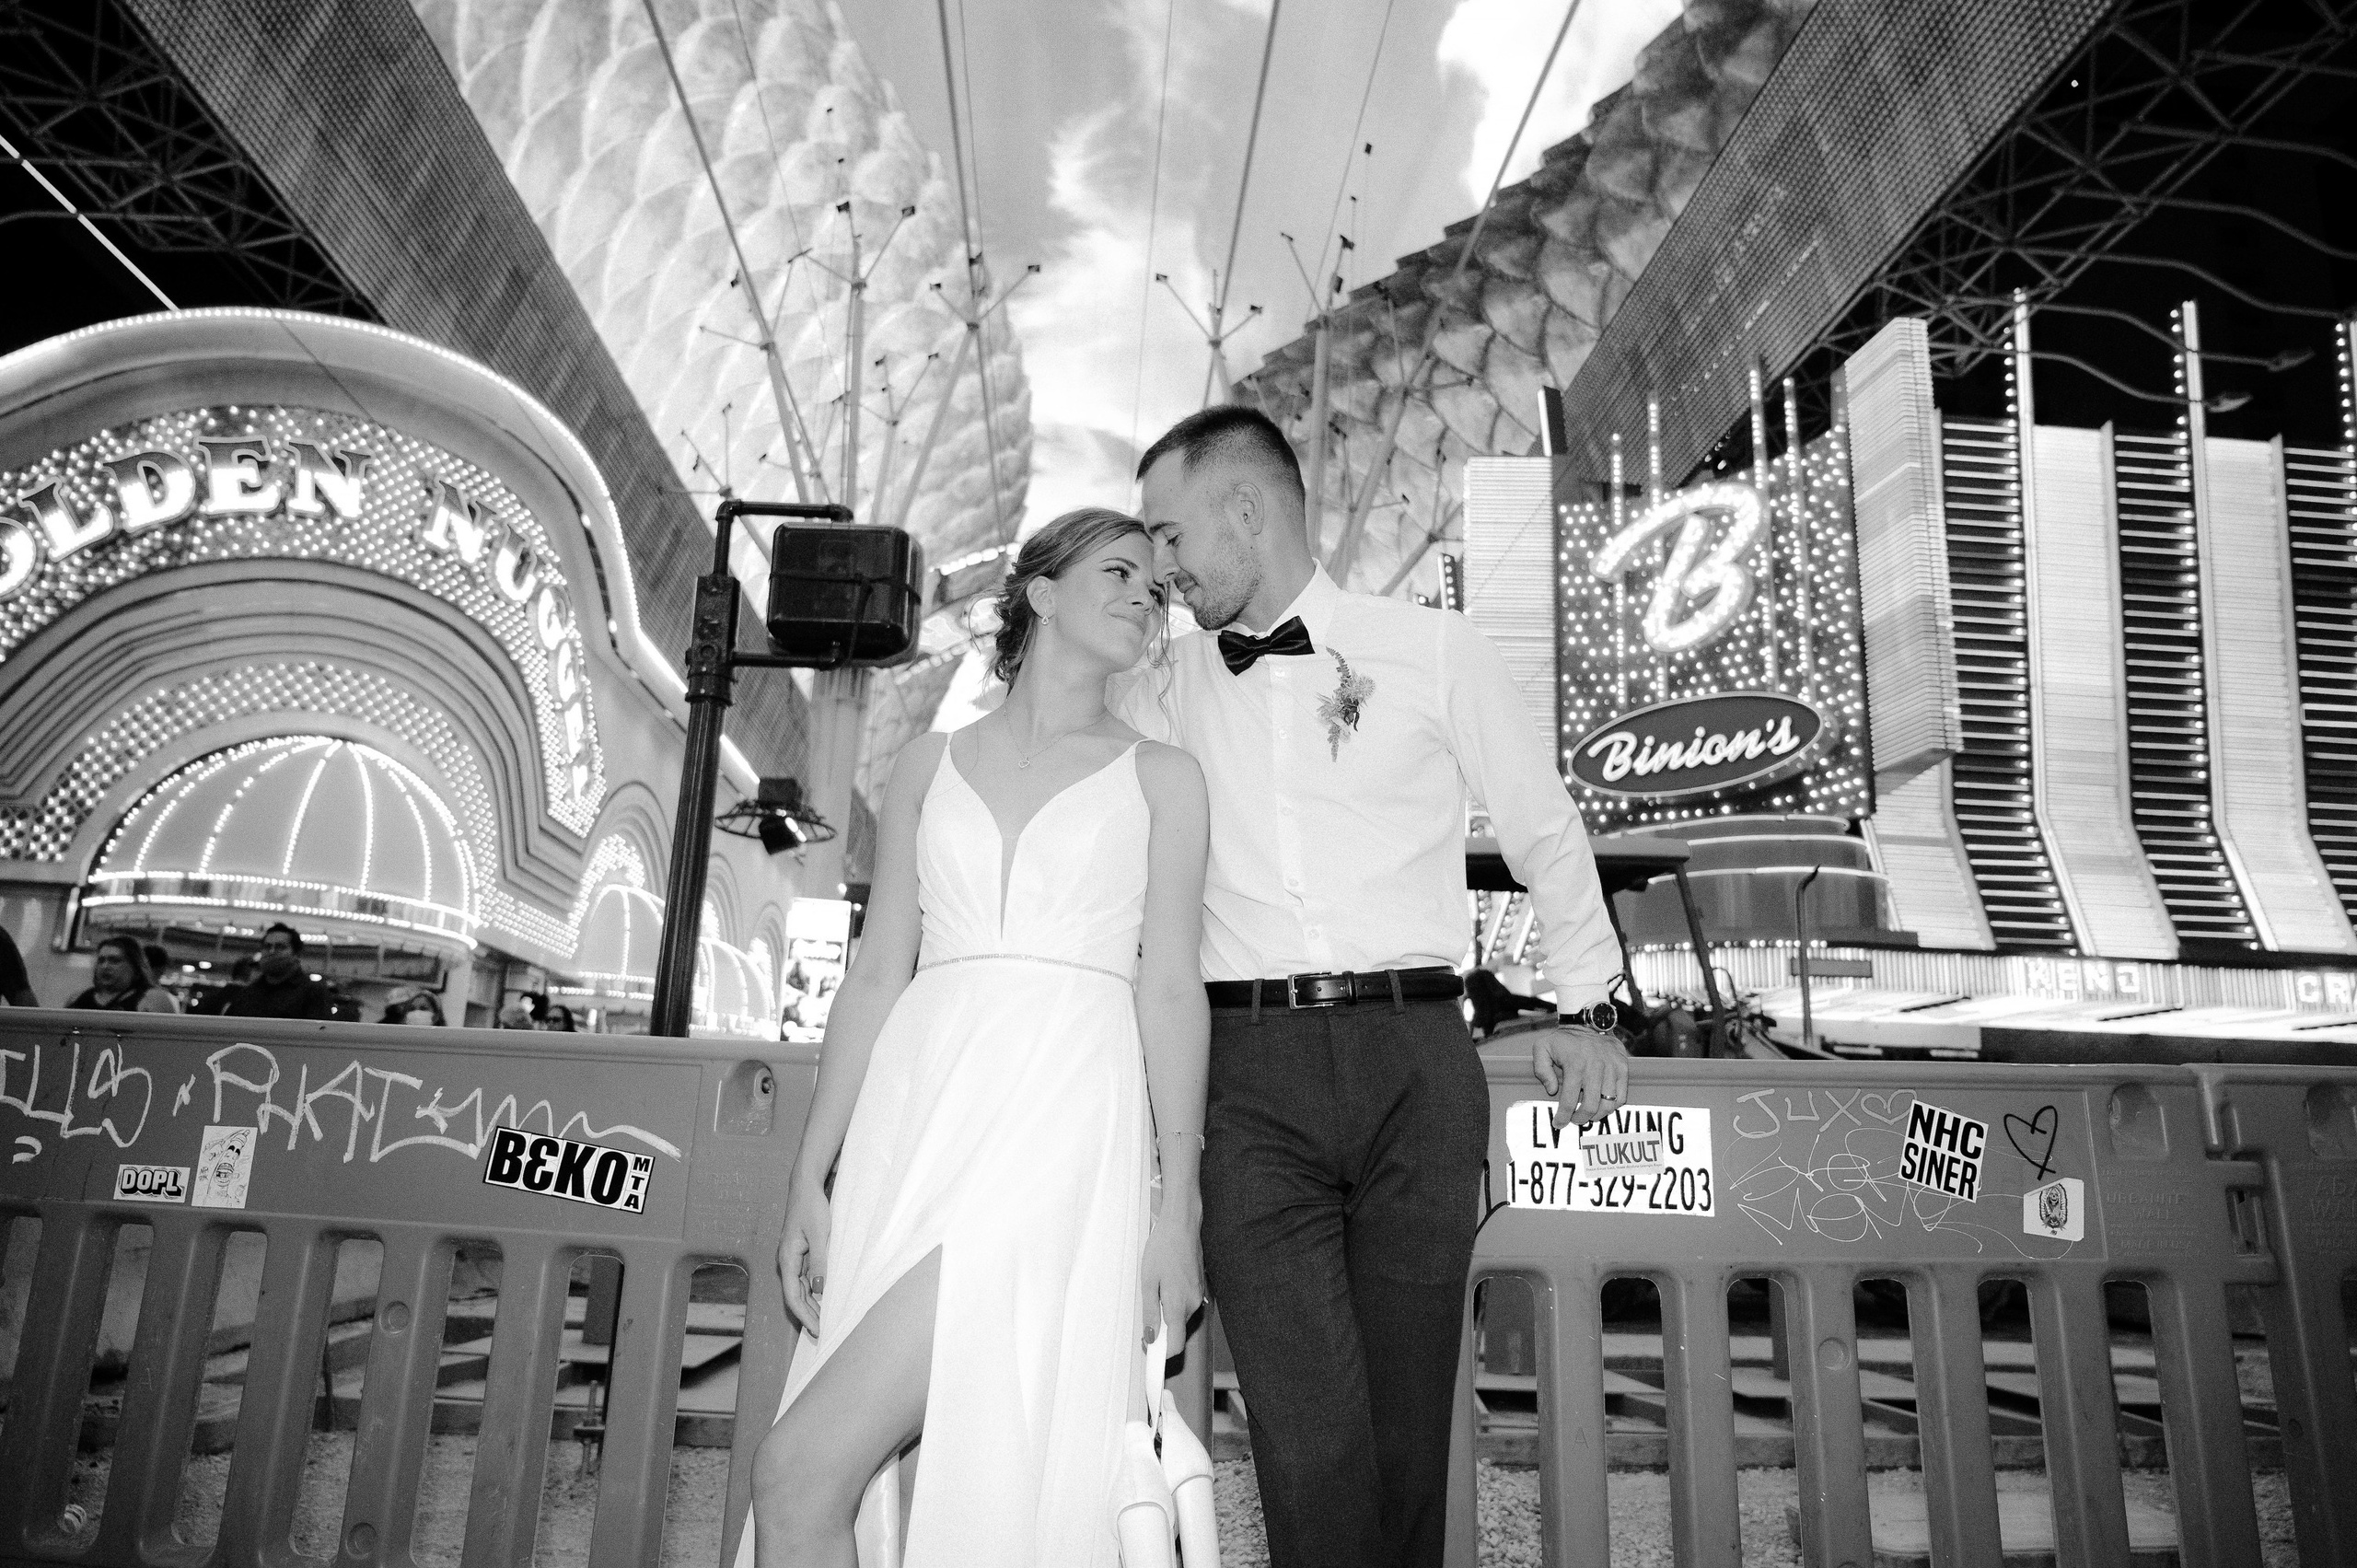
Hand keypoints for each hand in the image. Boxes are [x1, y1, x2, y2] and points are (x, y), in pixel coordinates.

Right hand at [777, 1180, 829, 1334]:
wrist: (806, 1187)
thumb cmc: (812, 1207)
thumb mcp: (820, 1235)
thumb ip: (820, 1262)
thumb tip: (819, 1290)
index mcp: (787, 1258)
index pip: (792, 1295)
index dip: (804, 1315)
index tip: (816, 1329)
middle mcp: (787, 1261)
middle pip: (795, 1296)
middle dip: (808, 1315)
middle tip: (823, 1333)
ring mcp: (793, 1258)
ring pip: (800, 1289)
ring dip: (811, 1306)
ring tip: (825, 1321)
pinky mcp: (801, 1254)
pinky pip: (806, 1279)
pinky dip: (814, 1292)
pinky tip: (825, 1300)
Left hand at [1138, 1201, 1204, 1347]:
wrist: (1182, 1225)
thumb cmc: (1162, 1249)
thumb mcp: (1148, 1281)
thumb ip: (1150, 1312)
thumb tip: (1150, 1338)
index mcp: (1178, 1305)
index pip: (1174, 1345)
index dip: (1162, 1356)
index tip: (1149, 1359)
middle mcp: (1192, 1304)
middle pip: (1176, 1333)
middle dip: (1160, 1334)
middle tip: (1143, 1324)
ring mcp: (1198, 1297)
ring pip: (1180, 1320)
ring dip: (1166, 1318)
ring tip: (1153, 1295)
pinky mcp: (1199, 1289)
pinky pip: (1184, 1307)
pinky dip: (1172, 1307)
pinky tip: (1164, 1288)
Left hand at [1533, 1022, 1628, 1128]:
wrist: (1589, 1022)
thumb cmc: (1563, 1039)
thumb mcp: (1542, 1048)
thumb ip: (1540, 1069)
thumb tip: (1551, 1091)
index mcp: (1574, 1065)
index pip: (1568, 1100)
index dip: (1562, 1117)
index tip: (1558, 1124)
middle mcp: (1595, 1068)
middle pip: (1590, 1106)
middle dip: (1580, 1119)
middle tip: (1574, 1120)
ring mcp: (1611, 1068)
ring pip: (1608, 1104)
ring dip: (1597, 1115)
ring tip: (1588, 1115)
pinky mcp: (1623, 1068)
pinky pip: (1621, 1096)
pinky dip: (1613, 1106)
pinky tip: (1602, 1105)